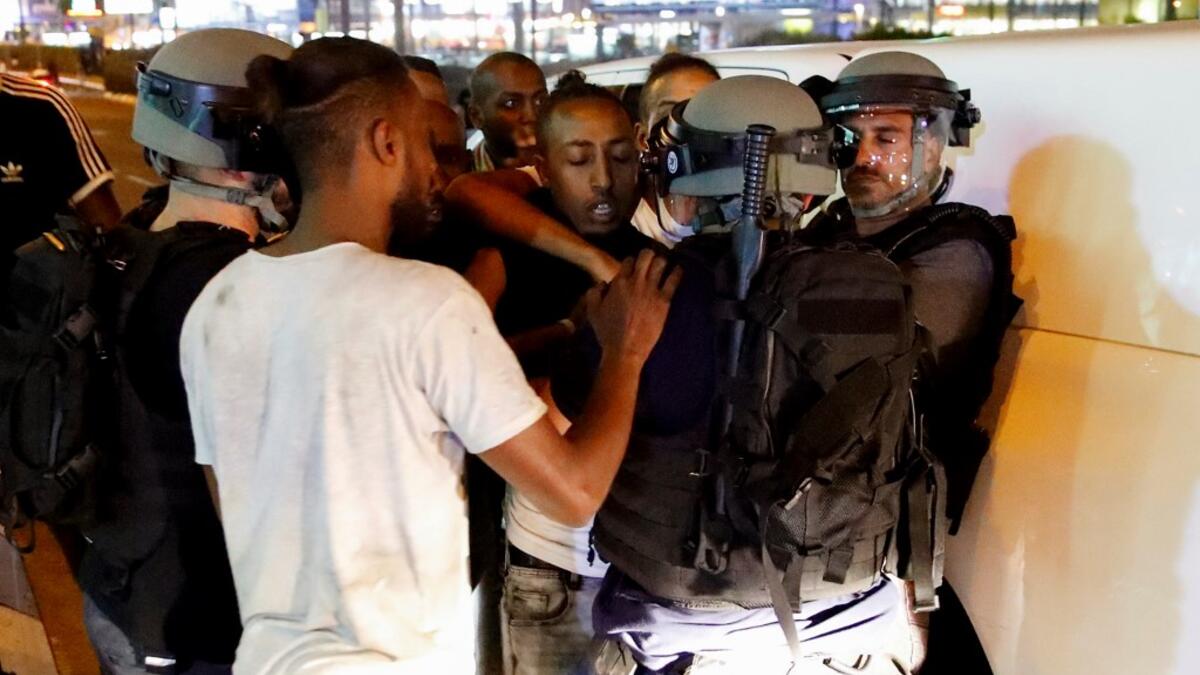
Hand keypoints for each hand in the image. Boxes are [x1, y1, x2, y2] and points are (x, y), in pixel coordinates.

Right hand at [588, 250, 681, 364]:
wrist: (625, 349)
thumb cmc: (607, 331)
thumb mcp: (593, 311)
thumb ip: (594, 293)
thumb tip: (602, 283)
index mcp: (619, 282)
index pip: (628, 261)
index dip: (631, 262)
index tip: (634, 267)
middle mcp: (636, 282)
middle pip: (646, 255)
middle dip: (648, 255)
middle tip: (650, 260)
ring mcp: (652, 290)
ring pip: (661, 263)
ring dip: (662, 261)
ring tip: (663, 264)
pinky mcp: (664, 301)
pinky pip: (673, 281)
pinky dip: (677, 272)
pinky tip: (679, 269)